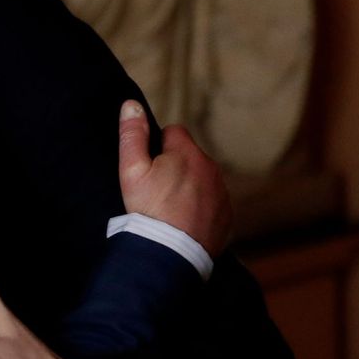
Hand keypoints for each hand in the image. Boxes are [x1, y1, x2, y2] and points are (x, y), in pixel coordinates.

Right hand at [117, 100, 231, 255]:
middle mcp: (211, 168)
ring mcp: (222, 193)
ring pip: (202, 178)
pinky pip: (212, 201)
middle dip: (175, 166)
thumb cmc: (148, 210)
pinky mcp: (227, 215)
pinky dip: (200, 207)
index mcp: (188, 153)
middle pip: (190, 156)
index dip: (158, 146)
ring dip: (189, 186)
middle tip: (157, 190)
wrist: (171, 254)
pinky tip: (183, 221)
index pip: (174, 132)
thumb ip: (132, 134)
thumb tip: (132, 104)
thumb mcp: (131, 170)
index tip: (150, 167)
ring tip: (169, 208)